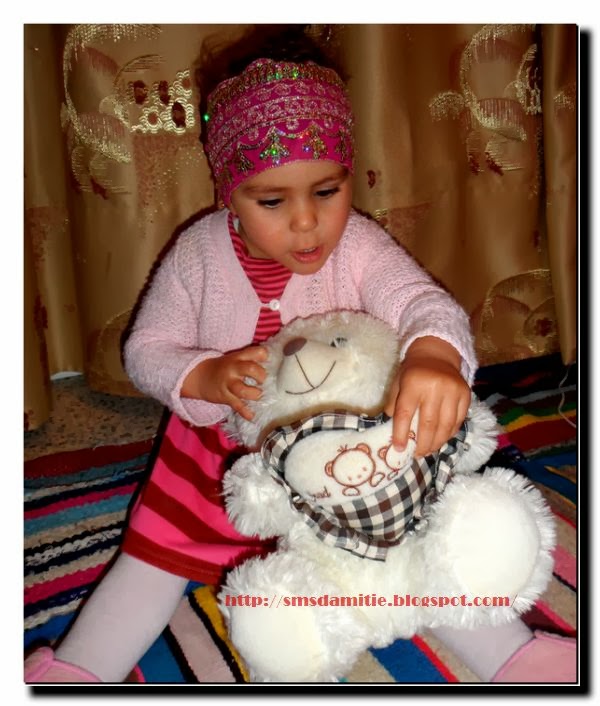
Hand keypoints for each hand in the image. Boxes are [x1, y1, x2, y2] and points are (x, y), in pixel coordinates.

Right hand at [181, 346, 267, 420]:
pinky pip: (237, 405)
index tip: (268, 362)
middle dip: (261, 376)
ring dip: (254, 394)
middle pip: (250, 369)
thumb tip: (272, 365)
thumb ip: (251, 360)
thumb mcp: (234, 359)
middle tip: (262, 381)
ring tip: (258, 395)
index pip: (255, 352)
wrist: (200, 377)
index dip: (264, 356)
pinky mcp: (225, 397)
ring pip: (242, 389)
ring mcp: (228, 383)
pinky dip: (245, 412)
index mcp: (238, 357)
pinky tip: (252, 416)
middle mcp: (233, 369)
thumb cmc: (223, 368)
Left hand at [384, 337, 470, 456]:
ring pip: (446, 426)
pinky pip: (458, 421)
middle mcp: (434, 386)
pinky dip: (449, 434)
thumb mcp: (398, 384)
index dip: (401, 434)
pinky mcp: (466, 395)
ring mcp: (453, 391)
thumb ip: (394, 406)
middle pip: (428, 423)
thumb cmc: (412, 373)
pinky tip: (441, 439)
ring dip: (437, 443)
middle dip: (422, 444)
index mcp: (413, 383)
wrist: (436, 355)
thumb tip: (391, 433)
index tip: (399, 449)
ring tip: (429, 450)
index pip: (405, 413)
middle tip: (417, 454)